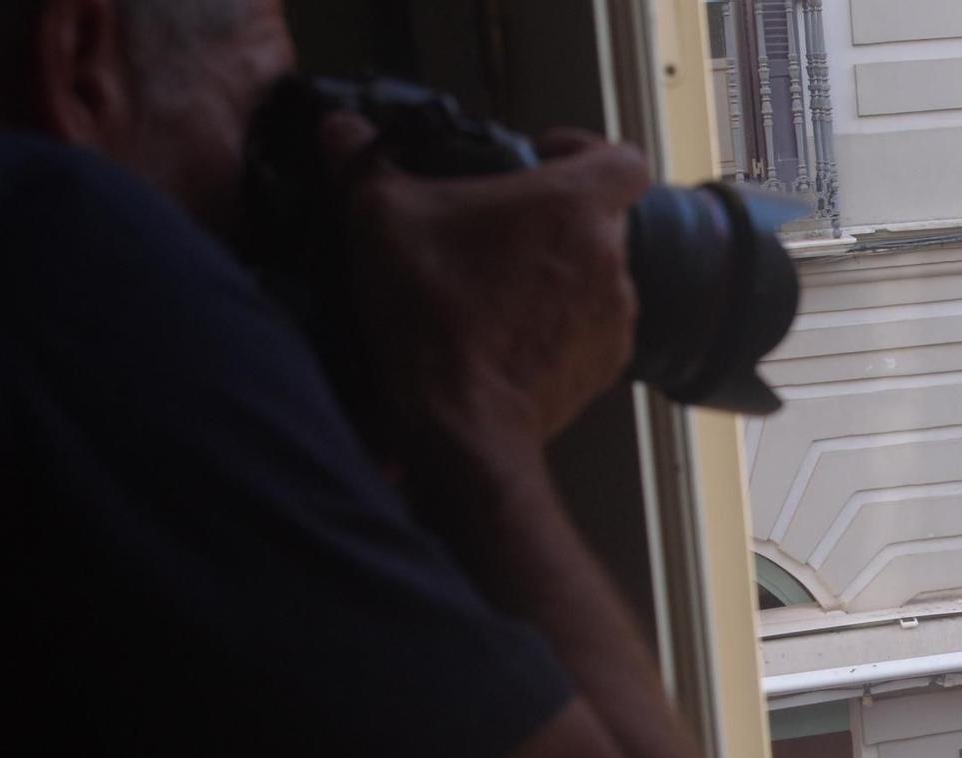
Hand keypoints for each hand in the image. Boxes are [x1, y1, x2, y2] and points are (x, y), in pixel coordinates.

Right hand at [321, 114, 647, 459]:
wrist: (461, 423)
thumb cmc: (431, 312)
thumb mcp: (380, 218)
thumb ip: (363, 161)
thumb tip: (340, 131)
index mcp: (575, 206)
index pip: (622, 158)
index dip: (584, 151)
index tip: (539, 161)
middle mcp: (611, 259)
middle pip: (603, 217)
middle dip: (558, 216)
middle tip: (501, 226)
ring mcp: (615, 319)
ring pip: (597, 276)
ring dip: (559, 273)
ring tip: (500, 285)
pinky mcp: (604, 369)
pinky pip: (590, 330)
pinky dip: (560, 325)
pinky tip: (509, 332)